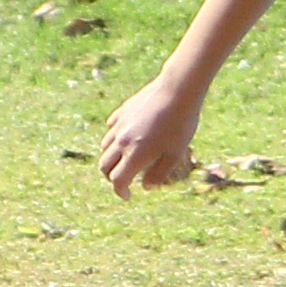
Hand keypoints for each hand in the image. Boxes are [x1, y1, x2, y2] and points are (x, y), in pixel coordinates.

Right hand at [97, 75, 201, 196]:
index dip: (121, 191)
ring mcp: (120, 125)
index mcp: (135, 155)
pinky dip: (114, 138)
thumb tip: (145, 187)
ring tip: (124, 159)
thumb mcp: (175, 154)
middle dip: (111, 177)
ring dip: (111, 157)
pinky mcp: (122, 111)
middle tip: (123, 180)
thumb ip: (159, 173)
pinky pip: (111, 129)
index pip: (118, 180)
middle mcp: (122, 141)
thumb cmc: (180, 125)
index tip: (128, 195)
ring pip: (105, 147)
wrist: (178, 91)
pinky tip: (126, 137)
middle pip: (105, 165)